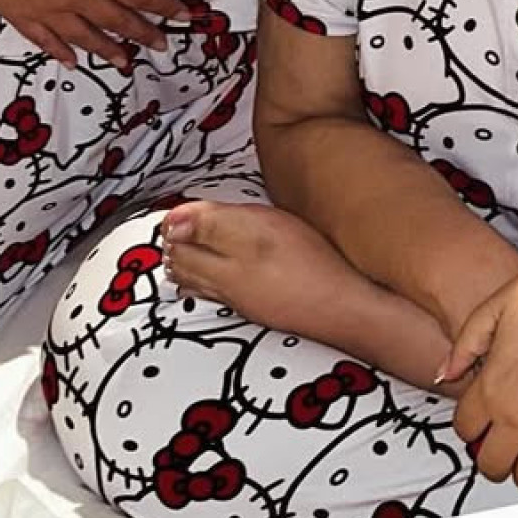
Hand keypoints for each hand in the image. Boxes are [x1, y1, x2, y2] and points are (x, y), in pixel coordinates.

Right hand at [0, 0, 189, 68]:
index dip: (164, 6)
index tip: (183, 17)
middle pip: (116, 20)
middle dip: (142, 34)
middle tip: (161, 46)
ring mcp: (47, 8)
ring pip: (84, 36)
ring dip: (107, 50)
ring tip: (124, 63)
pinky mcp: (20, 13)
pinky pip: (45, 40)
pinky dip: (60, 52)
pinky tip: (70, 60)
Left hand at [161, 200, 360, 330]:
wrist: (346, 310)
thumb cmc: (307, 266)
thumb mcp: (257, 230)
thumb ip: (211, 224)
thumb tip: (171, 221)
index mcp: (220, 269)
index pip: (179, 246)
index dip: (173, 222)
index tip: (172, 206)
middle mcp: (227, 290)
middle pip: (185, 269)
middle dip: (175, 247)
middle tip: (174, 225)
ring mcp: (247, 302)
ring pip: (203, 285)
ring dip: (190, 266)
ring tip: (187, 249)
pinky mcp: (266, 308)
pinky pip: (223, 294)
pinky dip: (212, 281)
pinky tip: (222, 277)